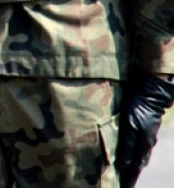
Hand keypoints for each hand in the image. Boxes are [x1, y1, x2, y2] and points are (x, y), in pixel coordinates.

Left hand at [116, 72, 173, 186]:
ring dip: (132, 165)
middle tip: (123, 183)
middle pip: (137, 164)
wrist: (151, 94)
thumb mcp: (130, 126)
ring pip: (138, 156)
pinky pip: (138, 147)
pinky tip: (129, 154)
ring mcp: (146, 137)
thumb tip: (123, 165)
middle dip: (130, 175)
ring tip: (125, 173)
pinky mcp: (144, 130)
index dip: (129, 179)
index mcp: (143, 146)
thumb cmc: (139, 109)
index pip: (134, 168)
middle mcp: (146, 144)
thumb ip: (127, 145)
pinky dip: (133, 154)